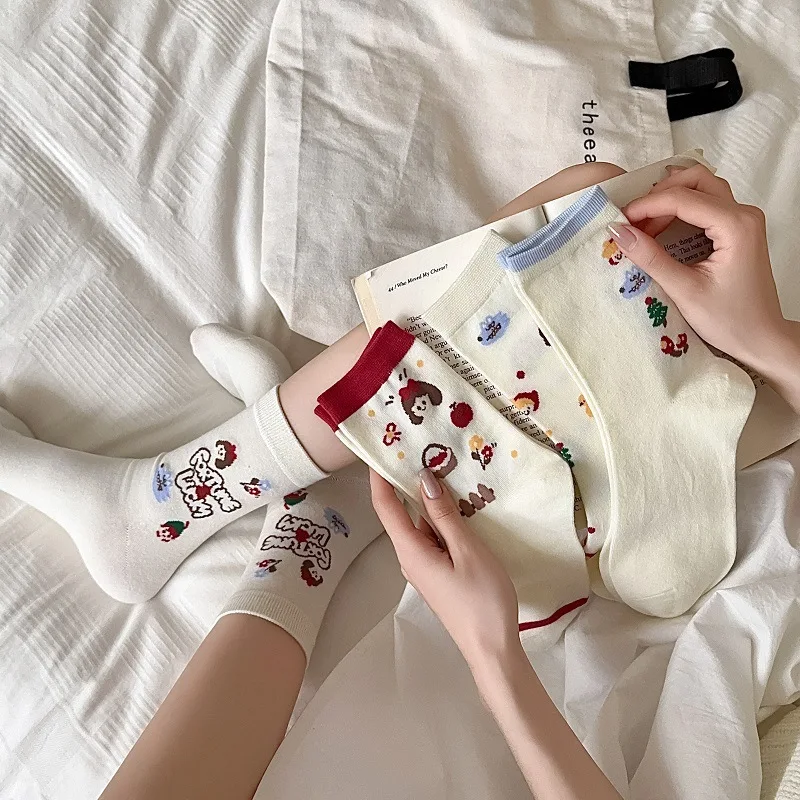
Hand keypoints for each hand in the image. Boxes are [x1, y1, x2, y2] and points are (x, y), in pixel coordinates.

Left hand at [369, 468, 519, 669]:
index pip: (385, 507)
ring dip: (432, 502)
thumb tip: (423, 479)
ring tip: (450, 472)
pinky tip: (462, 509)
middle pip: (402, 513)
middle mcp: (410, 557)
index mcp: (411, 551)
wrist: (492, 650)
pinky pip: (434, 538)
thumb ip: (444, 515)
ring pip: (422, 525)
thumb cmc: (482, 601)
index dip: (378, 477)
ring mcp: (424, 566)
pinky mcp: (438, 573)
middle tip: (424, 450)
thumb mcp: (467, 550)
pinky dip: (443, 521)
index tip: (378, 449)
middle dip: (410, 483)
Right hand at [607, 164, 790, 372]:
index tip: (619, 221)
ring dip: (670, 198)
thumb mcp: (684, 290)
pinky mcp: (738, 228)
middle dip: (659, 194)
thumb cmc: (729, 319)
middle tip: (634, 218)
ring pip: (702, 187)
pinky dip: (680, 209)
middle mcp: (743, 213)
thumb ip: (651, 258)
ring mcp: (743, 219)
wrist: (760, 337)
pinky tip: (661, 228)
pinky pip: (706, 204)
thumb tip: (618, 233)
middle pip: (696, 179)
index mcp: (736, 225)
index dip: (646, 205)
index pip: (683, 198)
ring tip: (644, 225)